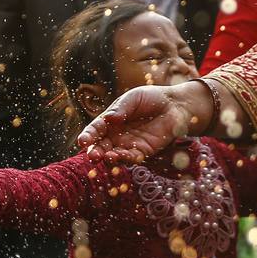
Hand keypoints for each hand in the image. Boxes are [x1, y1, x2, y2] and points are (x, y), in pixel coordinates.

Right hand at [77, 81, 213, 162]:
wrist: (174, 105)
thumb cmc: (151, 98)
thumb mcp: (133, 98)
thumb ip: (120, 108)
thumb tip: (109, 118)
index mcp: (109, 121)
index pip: (95, 130)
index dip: (88, 136)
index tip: (82, 142)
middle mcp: (116, 135)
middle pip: (101, 146)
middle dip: (95, 152)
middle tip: (93, 156)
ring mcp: (129, 144)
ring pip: (115, 155)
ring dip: (110, 158)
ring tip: (109, 157)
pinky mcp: (143, 151)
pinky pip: (133, 158)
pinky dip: (128, 159)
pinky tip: (126, 156)